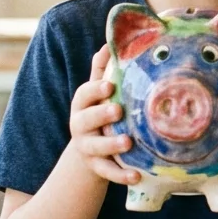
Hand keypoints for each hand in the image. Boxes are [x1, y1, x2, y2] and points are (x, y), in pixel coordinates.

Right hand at [69, 46, 139, 184]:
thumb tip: (109, 43)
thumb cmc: (99, 111)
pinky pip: (107, 172)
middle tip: (119, 111)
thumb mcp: (98, 93)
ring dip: (111, 145)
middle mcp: (80, 126)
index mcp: (82, 105)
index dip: (95, 89)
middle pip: (86, 120)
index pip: (84, 94)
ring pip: (95, 147)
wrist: (89, 149)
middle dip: (101, 115)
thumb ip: (102, 70)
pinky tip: (137, 175)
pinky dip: (121, 175)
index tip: (109, 86)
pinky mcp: (96, 167)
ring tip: (128, 143)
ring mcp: (87, 148)